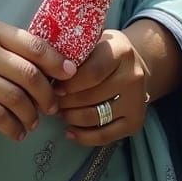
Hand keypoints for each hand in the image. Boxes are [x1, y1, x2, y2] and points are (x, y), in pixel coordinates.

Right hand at [0, 19, 77, 141]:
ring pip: (15, 98)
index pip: (33, 44)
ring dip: (31, 114)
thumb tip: (46, 64)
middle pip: (29, 74)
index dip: (56, 61)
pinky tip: (16, 132)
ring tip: (33, 121)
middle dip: (47, 94)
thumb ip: (6, 44)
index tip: (69, 74)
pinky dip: (12, 128)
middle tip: (52, 106)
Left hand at [56, 29, 150, 145]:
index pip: (92, 73)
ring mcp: (136, 102)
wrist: (135, 64)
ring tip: (59, 112)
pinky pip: (105, 136)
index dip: (69, 83)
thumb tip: (45, 71)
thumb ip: (75, 53)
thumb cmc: (105, 52)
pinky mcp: (136, 122)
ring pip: (96, 117)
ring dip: (72, 118)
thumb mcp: (93, 43)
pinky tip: (70, 132)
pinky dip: (84, 137)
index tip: (54, 87)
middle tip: (51, 101)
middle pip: (92, 97)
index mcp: (121, 52)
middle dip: (66, 102)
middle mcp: (132, 77)